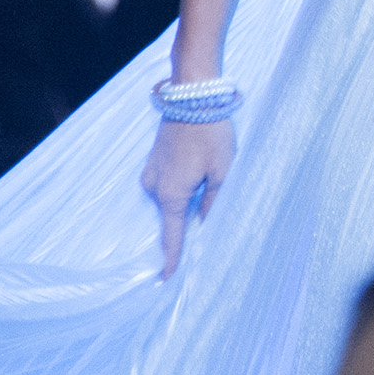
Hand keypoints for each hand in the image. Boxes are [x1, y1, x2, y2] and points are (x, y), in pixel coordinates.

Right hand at [140, 117, 234, 277]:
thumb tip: (204, 226)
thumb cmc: (211, 133)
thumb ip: (213, 202)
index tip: (166, 280)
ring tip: (209, 186)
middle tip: (207, 231)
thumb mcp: (222, 171)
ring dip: (185, 201)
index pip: (172, 236)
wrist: (193, 94)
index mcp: (171, 195)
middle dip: (186, 226)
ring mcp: (151, 172)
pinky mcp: (154, 160)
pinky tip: (197, 175)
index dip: (173, 259)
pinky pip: (166, 184)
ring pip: (170, 199)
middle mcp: (155, 187)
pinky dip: (180, 187)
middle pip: (172, 217)